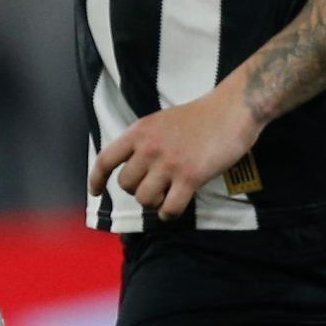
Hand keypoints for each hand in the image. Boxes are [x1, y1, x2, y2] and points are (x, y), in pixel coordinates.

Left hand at [90, 84, 262, 220]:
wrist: (230, 111)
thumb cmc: (197, 117)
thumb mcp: (159, 122)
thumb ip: (143, 141)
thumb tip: (134, 165)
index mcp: (138, 132)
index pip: (106, 160)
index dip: (96, 179)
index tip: (95, 192)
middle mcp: (148, 148)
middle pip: (125, 184)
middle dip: (136, 191)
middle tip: (152, 188)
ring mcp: (169, 163)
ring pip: (144, 198)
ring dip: (153, 203)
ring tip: (165, 196)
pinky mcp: (191, 177)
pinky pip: (169, 208)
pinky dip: (169, 214)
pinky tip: (174, 208)